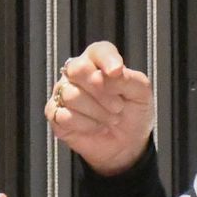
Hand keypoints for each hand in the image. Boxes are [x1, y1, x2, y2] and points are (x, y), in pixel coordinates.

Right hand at [44, 41, 154, 175]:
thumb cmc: (134, 113)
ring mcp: (63, 93)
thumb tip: (106, 74)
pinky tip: (96, 127)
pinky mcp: (55, 114)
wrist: (128, 145)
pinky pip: (63, 115)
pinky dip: (86, 125)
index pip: (97, 51)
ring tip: (111, 119)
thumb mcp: (141, 93)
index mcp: (98, 62)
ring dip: (98, 112)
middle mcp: (77, 74)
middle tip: (118, 106)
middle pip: (77, 69)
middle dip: (101, 91)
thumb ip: (127, 78)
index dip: (107, 60)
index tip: (117, 72)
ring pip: (71, 95)